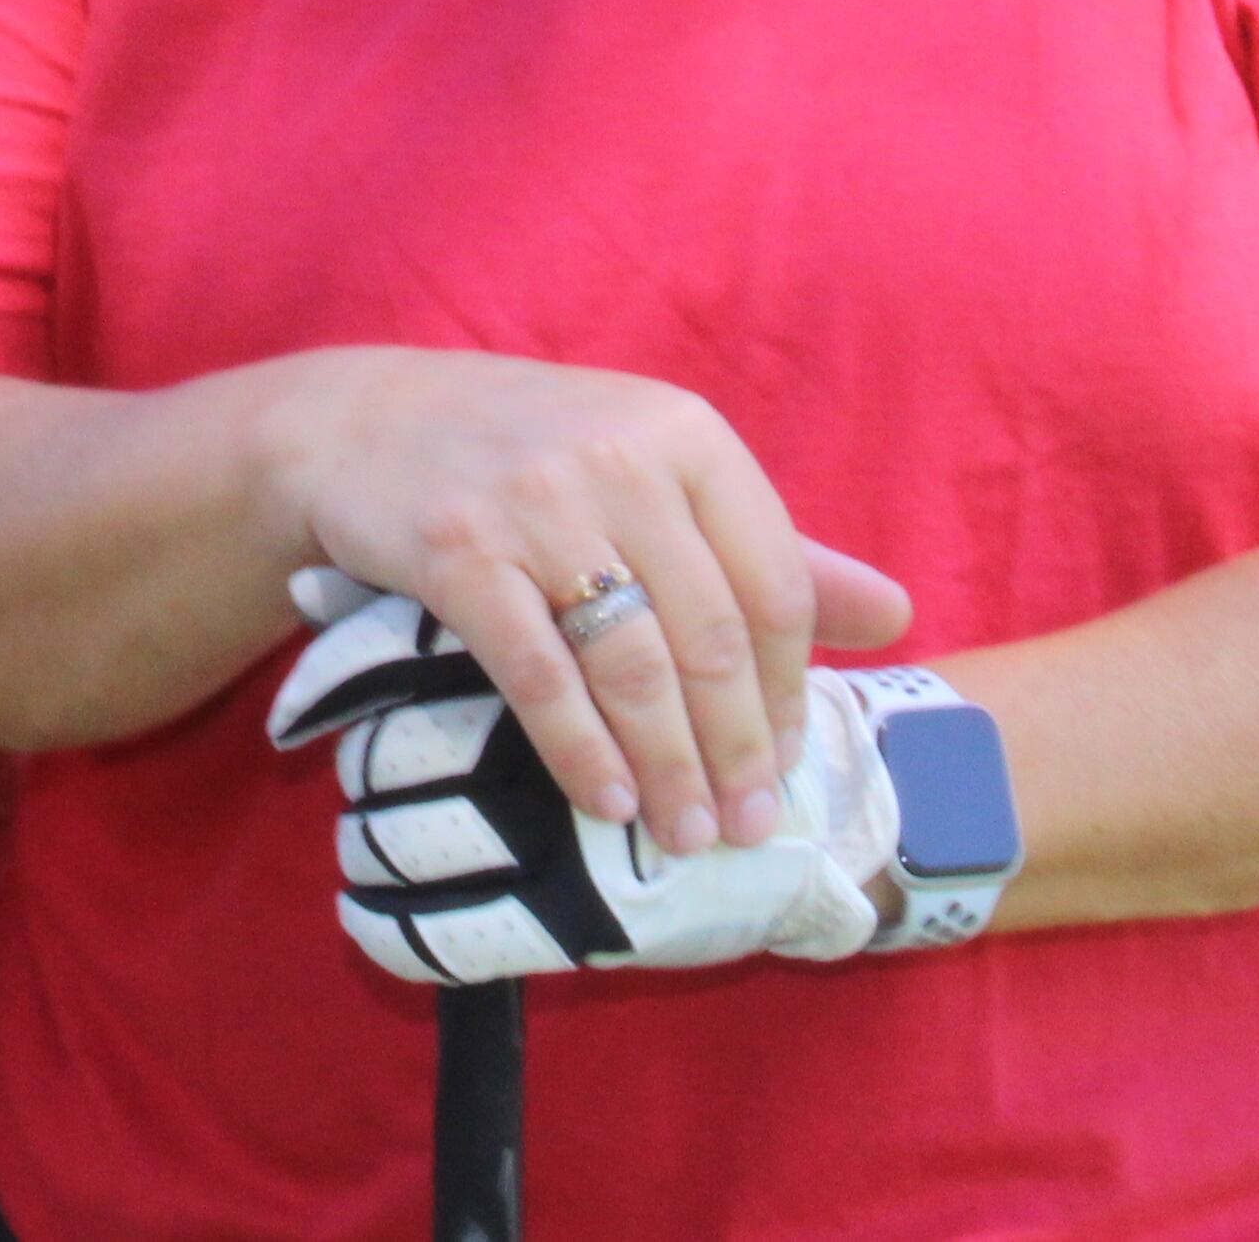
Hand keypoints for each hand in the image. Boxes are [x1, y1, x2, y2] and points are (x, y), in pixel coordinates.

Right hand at [255, 349, 905, 857]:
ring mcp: (534, 503)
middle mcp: (620, 459)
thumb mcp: (656, 470)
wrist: (361, 424)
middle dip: (738, 750)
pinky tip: (608, 802)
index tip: (789, 763)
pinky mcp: (457, 551)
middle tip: (749, 826)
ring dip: (669, 768)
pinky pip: (539, 675)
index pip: (774, 586)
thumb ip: (770, 544)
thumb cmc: (531, 455)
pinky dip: (581, 751)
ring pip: (632, 665)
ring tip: (687, 834)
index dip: (790, 691)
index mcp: (686, 435)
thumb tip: (897, 613)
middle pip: (711, 637)